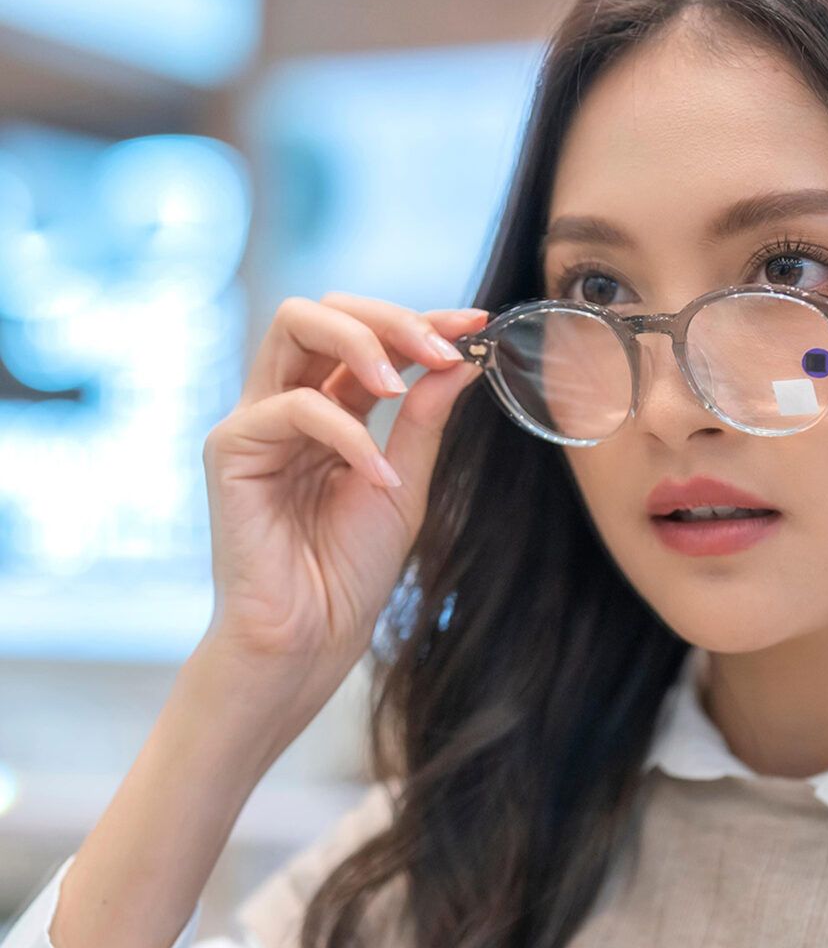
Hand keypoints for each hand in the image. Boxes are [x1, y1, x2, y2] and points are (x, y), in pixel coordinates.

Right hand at [199, 291, 488, 699]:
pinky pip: (294, 406)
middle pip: (323, 309)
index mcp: (329, 409)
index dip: (420, 321)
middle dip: (390, 317)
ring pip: (294, 325)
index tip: (476, 324)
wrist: (311, 638)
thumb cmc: (350, 572)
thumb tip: (461, 356)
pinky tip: (377, 478)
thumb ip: (424, 420)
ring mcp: (255, 420)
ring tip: (408, 385)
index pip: (367, 336)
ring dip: (363, 342)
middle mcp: (287, 403)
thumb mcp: (405, 485)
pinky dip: (347, 435)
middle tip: (442, 349)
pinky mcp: (231, 449)